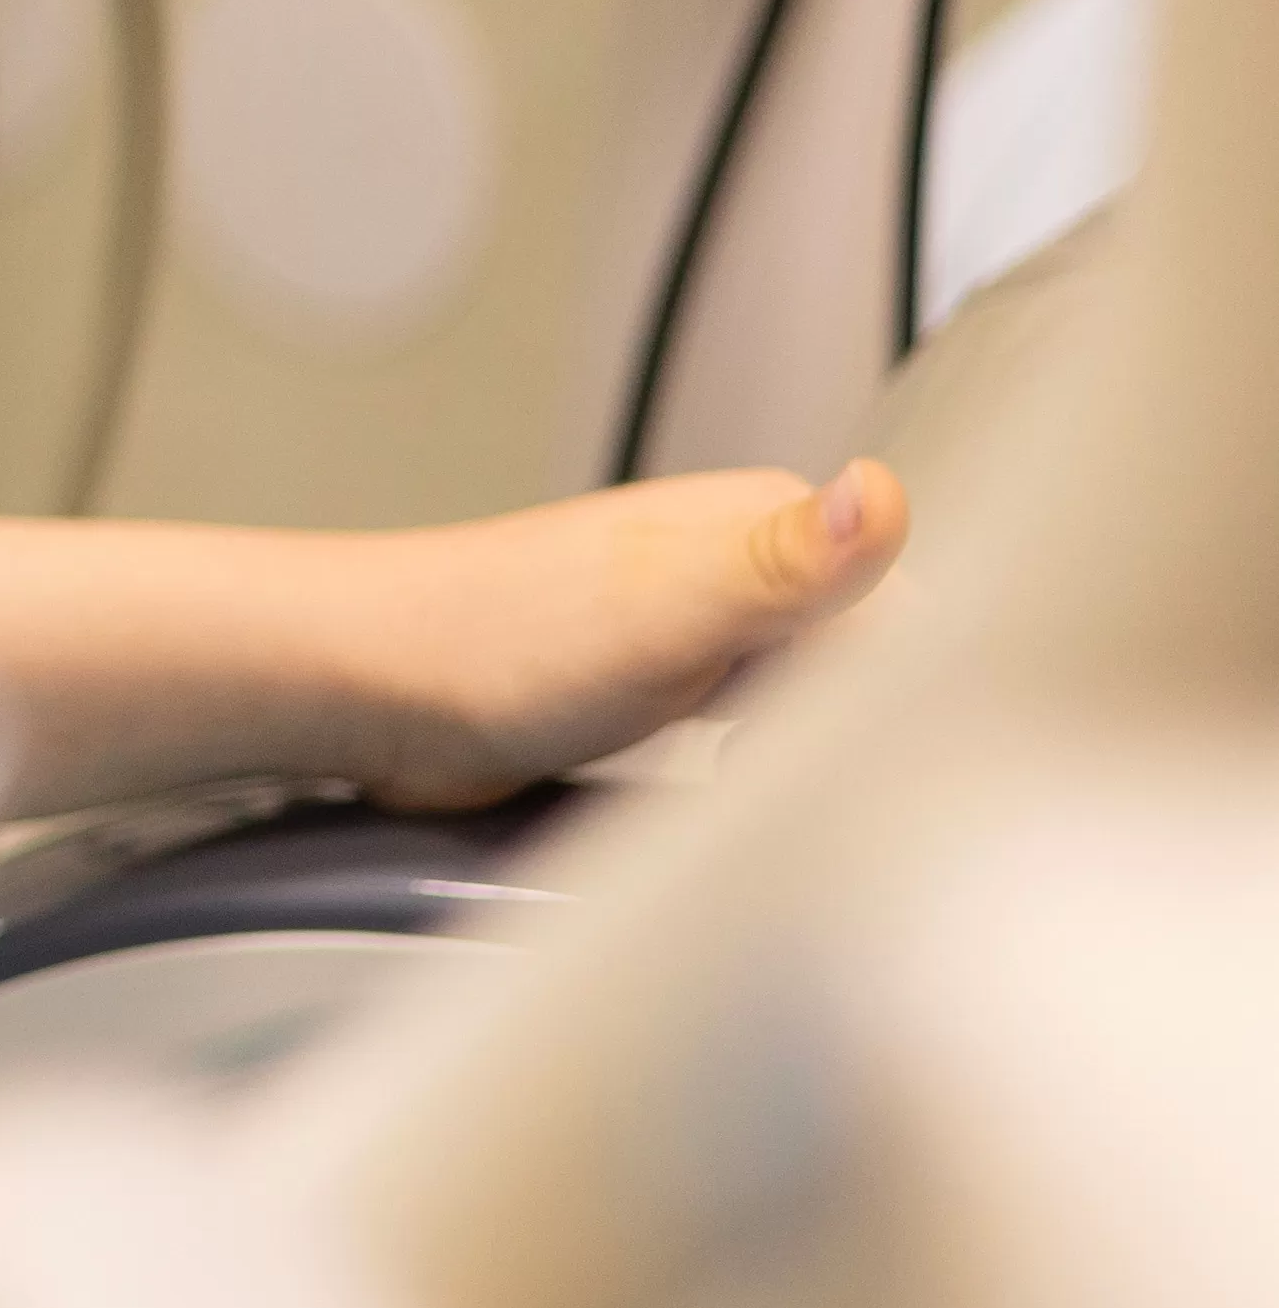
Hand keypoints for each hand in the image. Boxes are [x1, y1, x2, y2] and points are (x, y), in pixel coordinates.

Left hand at [321, 461, 904, 809]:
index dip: (937, 694)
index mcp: (768, 525)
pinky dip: (770, 775)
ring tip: (815, 811)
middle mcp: (745, 567)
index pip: (923, 610)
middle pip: (883, 659)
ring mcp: (706, 630)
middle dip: (887, 731)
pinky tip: (755, 809)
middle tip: (863, 805)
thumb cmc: (496, 642)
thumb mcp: (673, 609)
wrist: (370, 694)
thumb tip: (884, 496)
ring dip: (831, 755)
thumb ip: (786, 562)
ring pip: (826, 701)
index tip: (925, 767)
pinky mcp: (667, 691)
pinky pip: (760, 738)